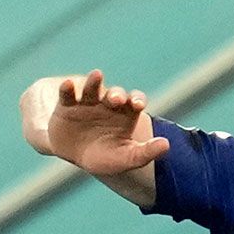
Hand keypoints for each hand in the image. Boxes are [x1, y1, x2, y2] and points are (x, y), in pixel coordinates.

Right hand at [41, 70, 167, 175]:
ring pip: (92, 88)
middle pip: (115, 94)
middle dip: (116, 94)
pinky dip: (68, 88)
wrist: (73, 157)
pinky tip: (68, 84)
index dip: (137, 100)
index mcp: (126, 113)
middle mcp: (108, 103)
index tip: (138, 105)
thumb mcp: (126, 158)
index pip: (135, 101)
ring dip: (95, 82)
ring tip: (97, 75)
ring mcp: (87, 102)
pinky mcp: (67, 105)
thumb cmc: (105, 157)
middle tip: (115, 99)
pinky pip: (68, 94)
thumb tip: (167, 145)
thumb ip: (146, 153)